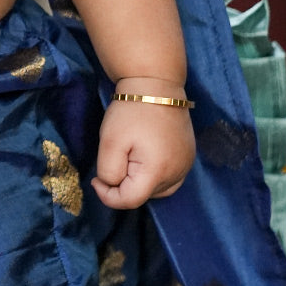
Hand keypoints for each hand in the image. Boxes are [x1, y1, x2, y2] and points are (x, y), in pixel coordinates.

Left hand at [92, 92, 195, 208]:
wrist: (157, 85)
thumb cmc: (131, 112)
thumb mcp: (111, 142)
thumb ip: (109, 171)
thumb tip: (112, 185)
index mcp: (157, 172)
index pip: (129, 201)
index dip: (108, 196)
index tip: (96, 180)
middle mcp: (177, 174)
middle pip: (144, 196)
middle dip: (123, 186)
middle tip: (113, 160)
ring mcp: (186, 166)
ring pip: (156, 190)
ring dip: (139, 183)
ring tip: (128, 158)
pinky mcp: (188, 158)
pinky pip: (169, 178)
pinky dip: (153, 176)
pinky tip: (144, 159)